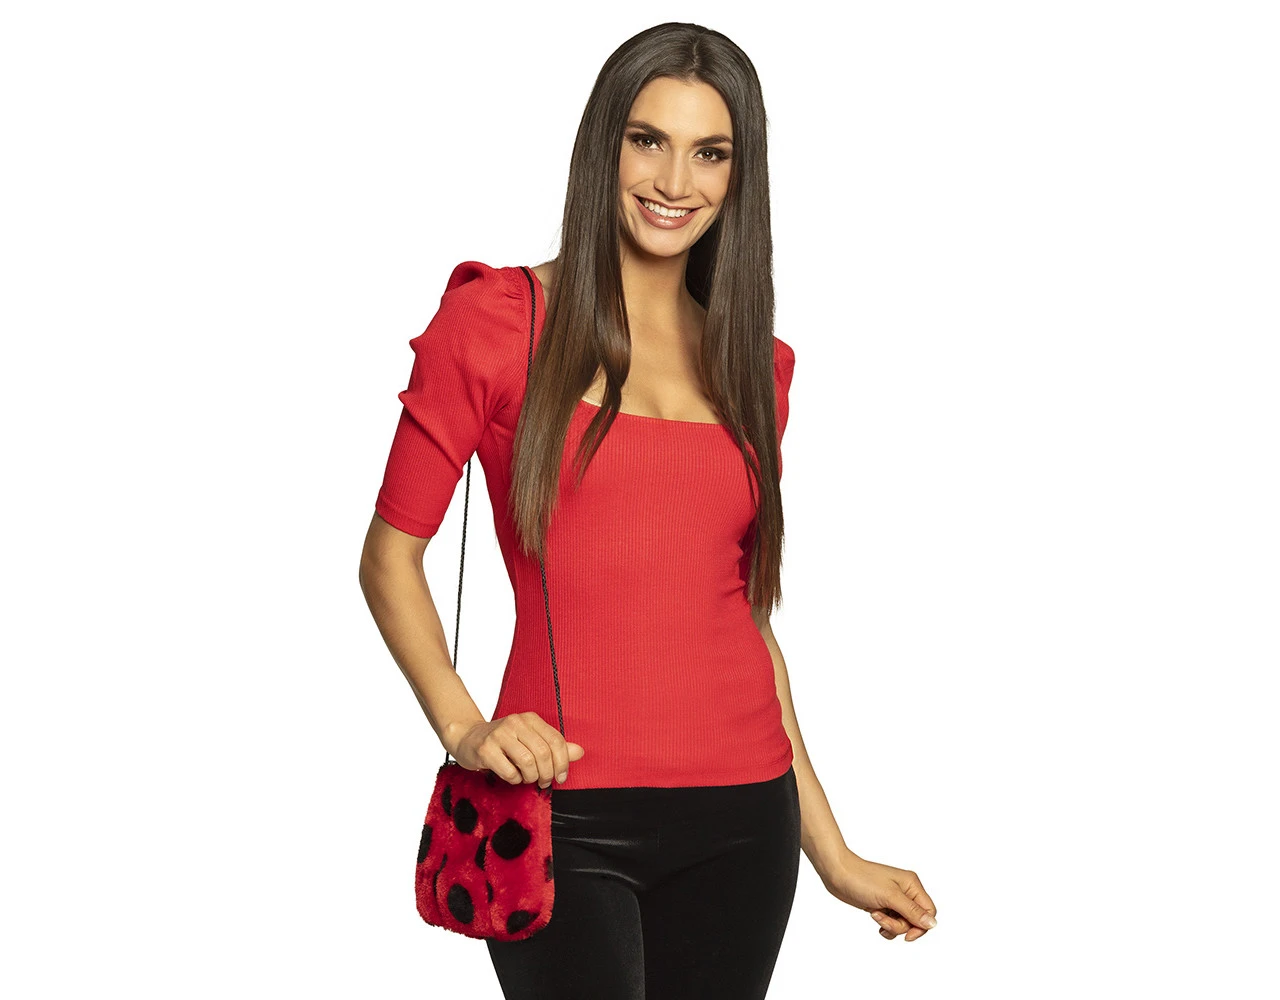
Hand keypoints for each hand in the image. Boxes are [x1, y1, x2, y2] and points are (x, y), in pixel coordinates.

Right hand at [449, 712, 584, 788]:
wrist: (468, 738)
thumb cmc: (504, 742)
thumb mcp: (530, 740)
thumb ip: (554, 747)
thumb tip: (580, 752)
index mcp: (530, 719)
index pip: (556, 740)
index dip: (563, 762)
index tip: (561, 777)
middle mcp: (516, 723)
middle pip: (543, 753)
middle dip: (547, 773)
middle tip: (543, 782)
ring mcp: (499, 735)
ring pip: (528, 762)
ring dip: (531, 777)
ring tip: (527, 778)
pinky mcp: (485, 749)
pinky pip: (509, 772)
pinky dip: (514, 780)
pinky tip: (511, 776)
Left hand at [819, 849, 936, 941]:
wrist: (837, 873)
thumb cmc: (861, 879)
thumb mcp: (889, 896)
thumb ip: (911, 911)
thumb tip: (932, 924)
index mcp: (912, 884)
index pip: (929, 912)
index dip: (921, 927)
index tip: (907, 936)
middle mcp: (905, 891)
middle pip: (915, 921)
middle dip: (899, 926)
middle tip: (881, 918)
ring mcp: (894, 898)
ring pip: (903, 923)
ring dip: (889, 925)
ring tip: (875, 915)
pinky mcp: (883, 904)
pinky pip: (892, 922)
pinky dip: (884, 925)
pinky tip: (874, 918)